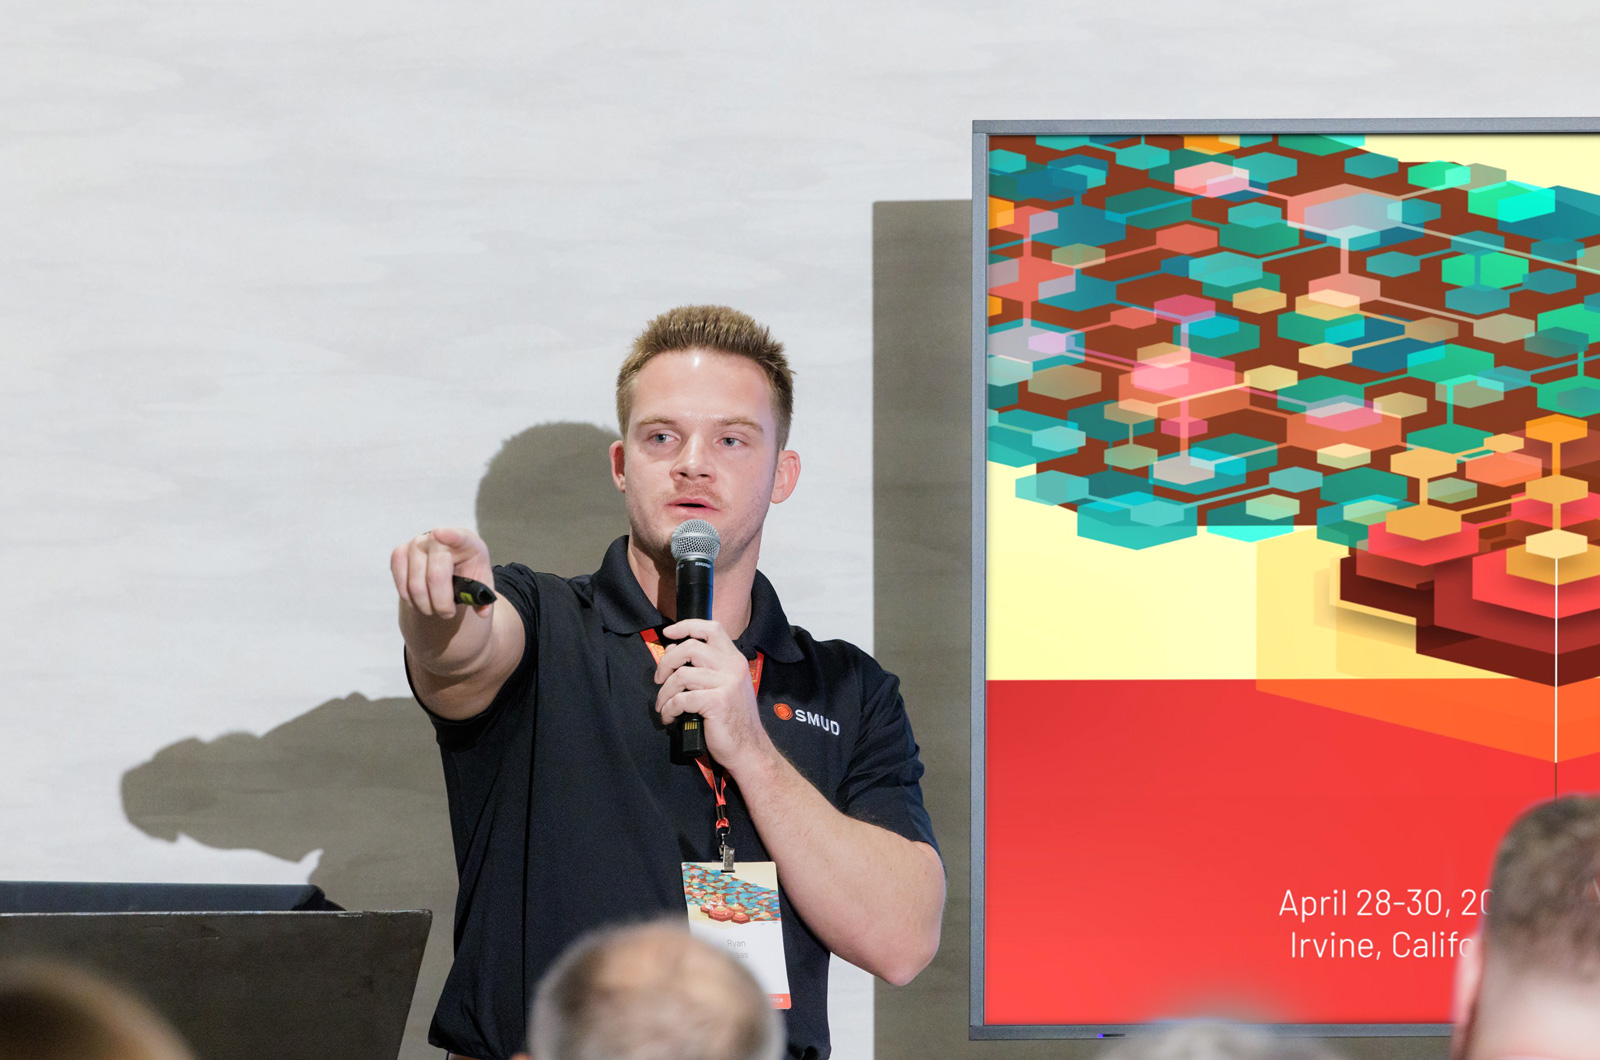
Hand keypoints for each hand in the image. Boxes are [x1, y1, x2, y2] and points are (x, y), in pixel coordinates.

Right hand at [389, 527, 492, 620]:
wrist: (449, 561)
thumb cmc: (468, 570)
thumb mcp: (481, 581)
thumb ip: (484, 598)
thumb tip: (482, 612)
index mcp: (465, 541)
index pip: (457, 537)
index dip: (448, 535)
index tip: (440, 533)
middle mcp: (437, 538)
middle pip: (435, 576)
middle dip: (442, 604)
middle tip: (448, 614)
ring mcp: (416, 543)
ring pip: (416, 585)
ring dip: (425, 606)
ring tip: (435, 610)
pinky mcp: (399, 553)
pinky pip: (401, 584)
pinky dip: (410, 600)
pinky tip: (420, 602)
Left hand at [654, 618, 772, 772]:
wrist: (749, 748)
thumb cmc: (733, 719)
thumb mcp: (724, 686)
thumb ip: (703, 667)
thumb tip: (673, 650)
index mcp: (734, 660)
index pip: (711, 628)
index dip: (687, 626)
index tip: (668, 633)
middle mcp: (732, 667)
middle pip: (690, 647)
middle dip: (666, 662)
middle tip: (659, 678)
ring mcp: (726, 683)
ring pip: (681, 674)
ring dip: (664, 692)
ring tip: (663, 704)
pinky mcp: (717, 702)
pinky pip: (681, 699)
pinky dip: (669, 708)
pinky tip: (669, 717)